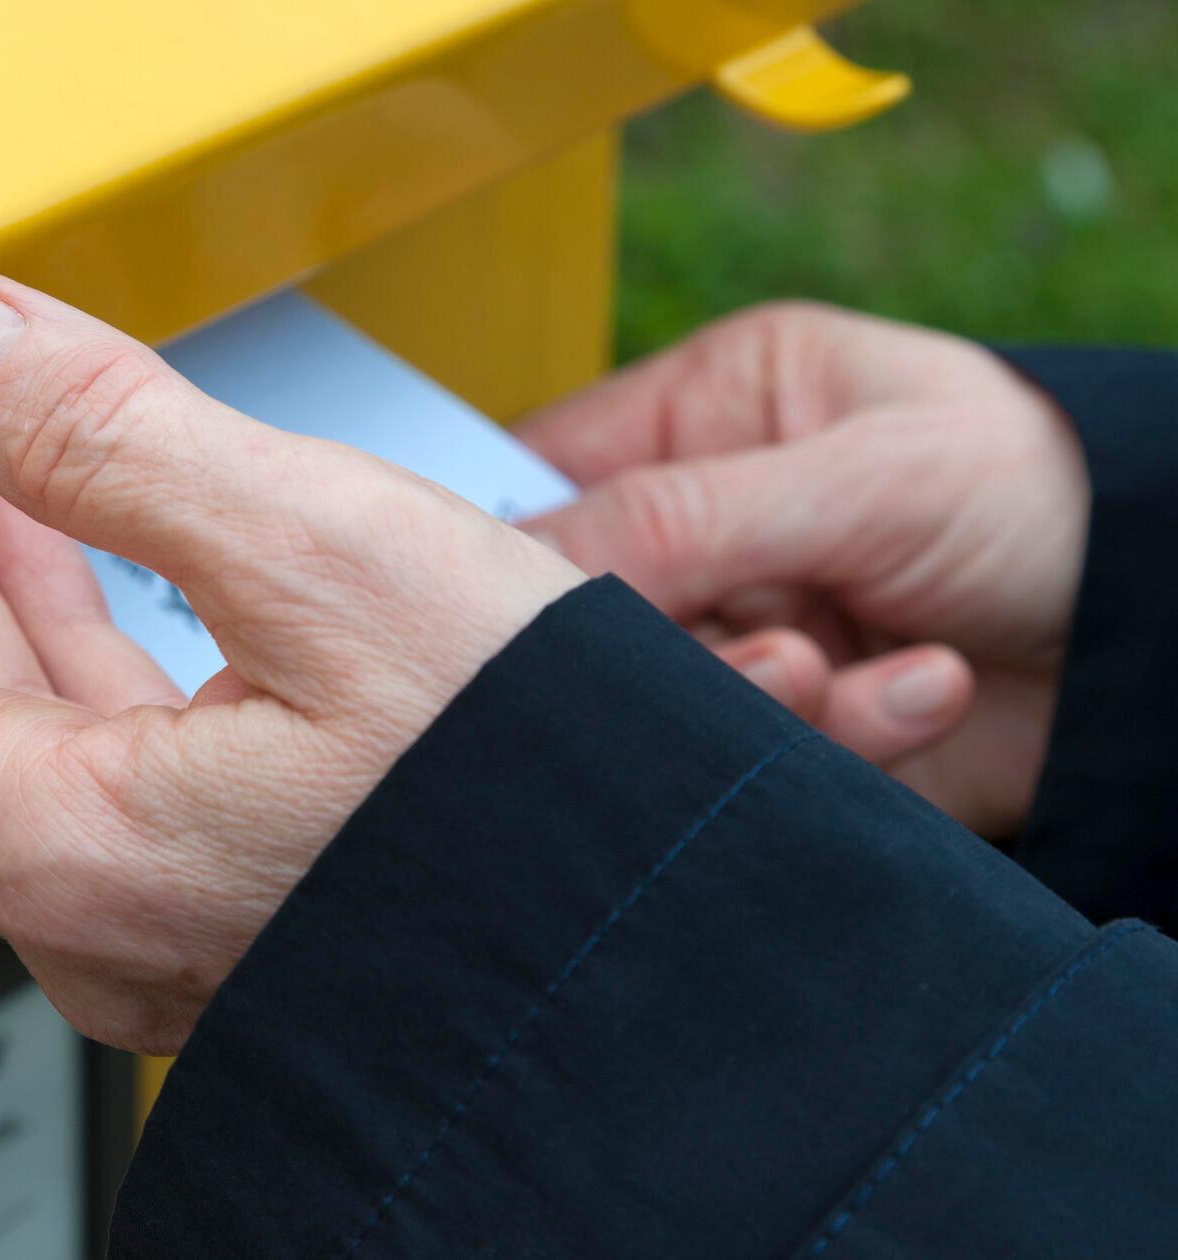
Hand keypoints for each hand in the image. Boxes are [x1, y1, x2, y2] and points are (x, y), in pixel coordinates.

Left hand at [0, 270, 581, 1052]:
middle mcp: (94, 907)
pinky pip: (94, 774)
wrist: (688, 966)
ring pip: (0, 749)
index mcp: (72, 839)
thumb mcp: (321, 560)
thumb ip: (109, 438)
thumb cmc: (541, 803)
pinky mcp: (237, 913)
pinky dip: (61, 664)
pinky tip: (69, 586)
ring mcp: (163, 925)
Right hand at [519, 302, 1087, 838]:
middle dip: (673, 645)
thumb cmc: (1051, 487)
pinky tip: (924, 688)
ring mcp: (756, 628)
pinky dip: (845, 738)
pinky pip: (756, 756)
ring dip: (766, 700)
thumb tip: (518, 571)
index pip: (547, 478)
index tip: (528, 602)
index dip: (524, 546)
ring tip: (850, 669)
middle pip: (592, 609)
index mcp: (711, 416)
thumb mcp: (862, 474)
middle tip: (766, 647)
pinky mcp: (801, 724)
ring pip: (668, 697)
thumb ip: (680, 519)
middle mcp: (717, 526)